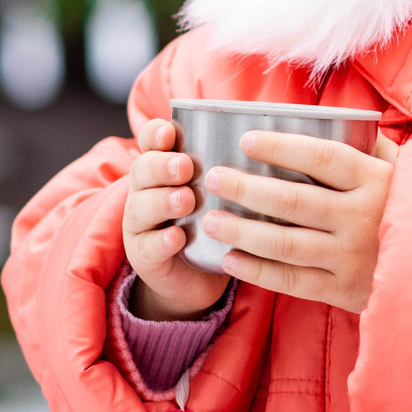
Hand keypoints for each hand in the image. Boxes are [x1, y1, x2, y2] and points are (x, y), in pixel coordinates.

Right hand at [120, 118, 230, 319]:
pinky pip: (149, 246)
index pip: (150, 142)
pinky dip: (162, 241)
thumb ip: (229, 169)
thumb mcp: (218, 193)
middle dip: (162, 166)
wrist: (195, 278)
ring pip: (141, 207)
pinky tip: (178, 237)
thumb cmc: (211, 223)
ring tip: (186, 199)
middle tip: (186, 167)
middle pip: (143, 170)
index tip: (170, 132)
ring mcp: (141, 225)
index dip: (156, 134)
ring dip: (163, 201)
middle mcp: (145, 192)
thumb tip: (270, 141)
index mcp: (162, 169)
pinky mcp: (145, 256)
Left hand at [199, 132, 401, 314]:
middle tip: (214, 178)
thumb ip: (371, 147)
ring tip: (211, 219)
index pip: (320, 157)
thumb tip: (330, 120)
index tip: (245, 140)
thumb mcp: (404, 171)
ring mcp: (352, 257)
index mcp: (375, 181)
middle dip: (246, 187)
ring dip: (243, 231)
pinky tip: (230, 260)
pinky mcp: (346, 290)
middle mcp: (361, 218)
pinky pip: (294, 281)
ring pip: (286, 243)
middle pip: (293, 200)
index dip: (280, 147)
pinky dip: (259, 271)